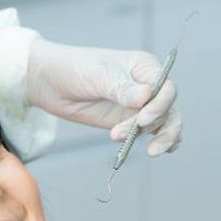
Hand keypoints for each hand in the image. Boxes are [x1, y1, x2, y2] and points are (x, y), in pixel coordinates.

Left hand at [27, 37, 181, 155]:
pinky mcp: (129, 123)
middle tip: (139, 138)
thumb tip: (146, 96)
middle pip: (168, 109)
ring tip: (151, 152)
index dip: (159, 105)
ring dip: (160, 137)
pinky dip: (161, 141)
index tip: (142, 119)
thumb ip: (121, 88)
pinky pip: (152, 133)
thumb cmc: (75, 69)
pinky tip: (162, 150)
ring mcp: (139, 107)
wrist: (53, 83)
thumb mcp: (98, 75)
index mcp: (144, 68)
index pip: (165, 88)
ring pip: (164, 123)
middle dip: (157, 125)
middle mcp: (147, 87)